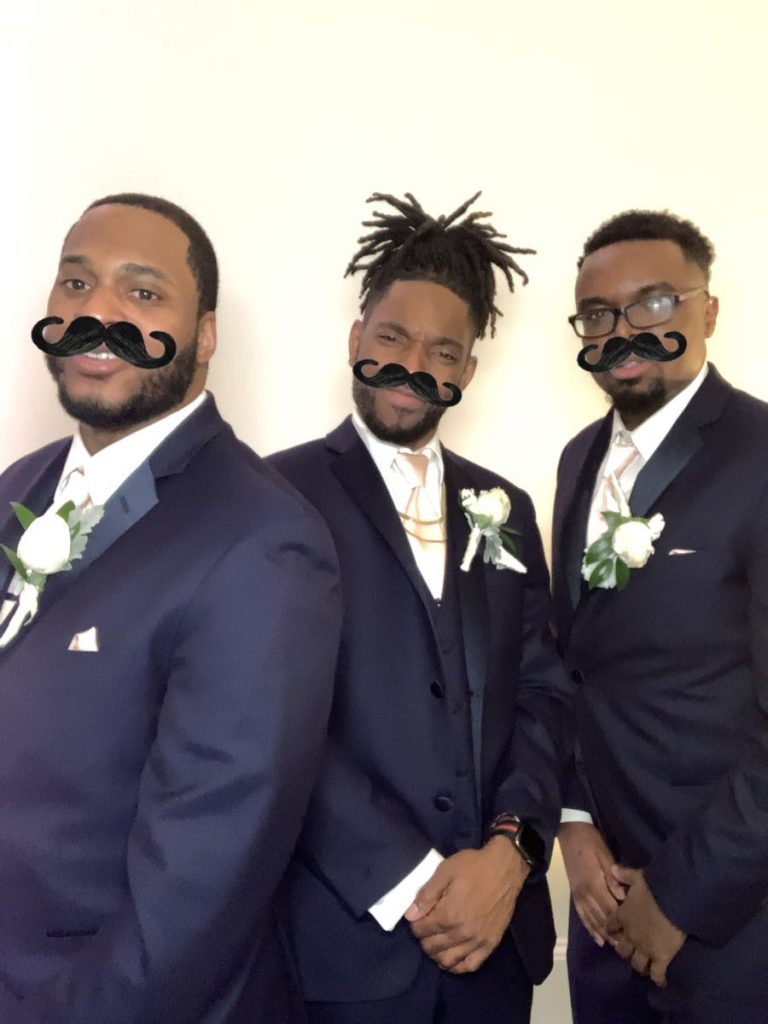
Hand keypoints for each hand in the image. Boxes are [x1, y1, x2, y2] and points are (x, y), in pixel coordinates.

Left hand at [404, 837, 528, 972]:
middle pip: (432, 947)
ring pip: (448, 961)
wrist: (504, 869)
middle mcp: (461, 933)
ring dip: (437, 955)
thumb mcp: (445, 871)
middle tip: (425, 929)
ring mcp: (477, 941)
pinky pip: (470, 966)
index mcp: (448, 914)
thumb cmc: (473, 867)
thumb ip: (426, 895)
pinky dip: (457, 967)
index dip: (415, 924)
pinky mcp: (490, 944)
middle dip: (423, 940)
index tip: (417, 918)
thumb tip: (410, 915)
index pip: (421, 930)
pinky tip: (452, 958)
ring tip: (436, 943)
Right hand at [558, 822, 624, 945]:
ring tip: (616, 947)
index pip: (610, 909)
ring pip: (591, 920)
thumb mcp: (605, 856)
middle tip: (628, 948)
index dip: (621, 923)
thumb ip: (614, 878)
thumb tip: (624, 899)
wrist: (569, 831)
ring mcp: (578, 894)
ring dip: (603, 934)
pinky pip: (581, 915)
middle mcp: (585, 893)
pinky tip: (598, 939)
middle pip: (601, 918)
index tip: (634, 935)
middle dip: (614, 933)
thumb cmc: (591, 842)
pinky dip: (589, 928)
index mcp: (595, 883)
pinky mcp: (574, 893)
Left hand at [606, 866, 685, 987]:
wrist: (675, 900)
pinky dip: (658, 979)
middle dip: (624, 951)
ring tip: (644, 967)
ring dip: (639, 965)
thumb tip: (613, 868)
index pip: (611, 926)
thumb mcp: (638, 877)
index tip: (614, 931)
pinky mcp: (661, 957)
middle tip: (630, 951)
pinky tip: (661, 982)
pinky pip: (657, 973)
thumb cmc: (655, 887)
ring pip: (637, 964)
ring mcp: (645, 948)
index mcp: (623, 915)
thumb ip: (624, 875)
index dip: (611, 929)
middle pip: (622, 949)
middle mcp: (631, 934)